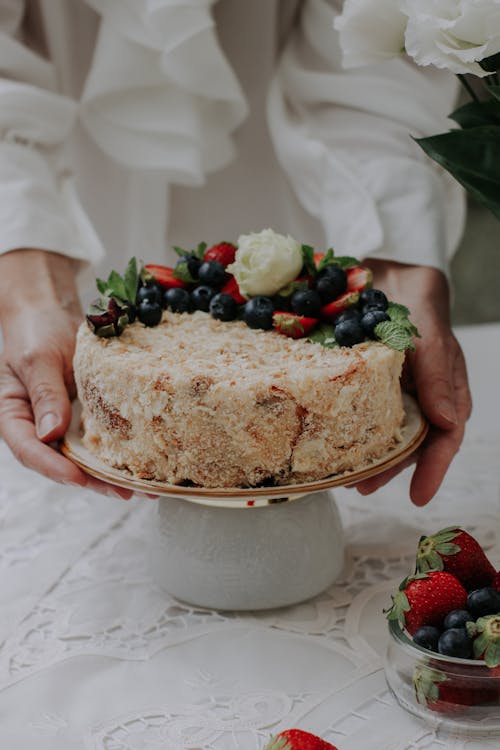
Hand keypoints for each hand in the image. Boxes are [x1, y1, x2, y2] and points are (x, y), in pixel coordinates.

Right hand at [0, 249, 131, 498]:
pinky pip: (99, 440)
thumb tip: (50, 434)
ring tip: (144, 487)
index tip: (79, 479)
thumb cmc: (36, 330)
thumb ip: (45, 394)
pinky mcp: (82, 418)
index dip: (54, 468)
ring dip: (111, 474)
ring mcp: (60, 424)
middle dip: (93, 481)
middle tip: (125, 493)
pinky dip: (119, 453)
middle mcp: (36, 427)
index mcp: (12, 415)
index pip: (29, 450)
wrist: (50, 312)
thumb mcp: (38, 359)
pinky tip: (144, 463)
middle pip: (61, 463)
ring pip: (83, 458)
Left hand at [352, 260, 471, 505]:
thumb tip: (449, 423)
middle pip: (409, 444)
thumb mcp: (432, 338)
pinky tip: (323, 436)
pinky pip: (355, 409)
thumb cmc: (418, 305)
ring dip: (364, 454)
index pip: (445, 438)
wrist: (388, 276)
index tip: (418, 497)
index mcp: (444, 391)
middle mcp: (418, 397)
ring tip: (341, 474)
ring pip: (381, 432)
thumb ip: (441, 376)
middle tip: (361, 488)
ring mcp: (391, 391)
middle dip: (388, 469)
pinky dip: (342, 425)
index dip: (433, 470)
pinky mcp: (364, 382)